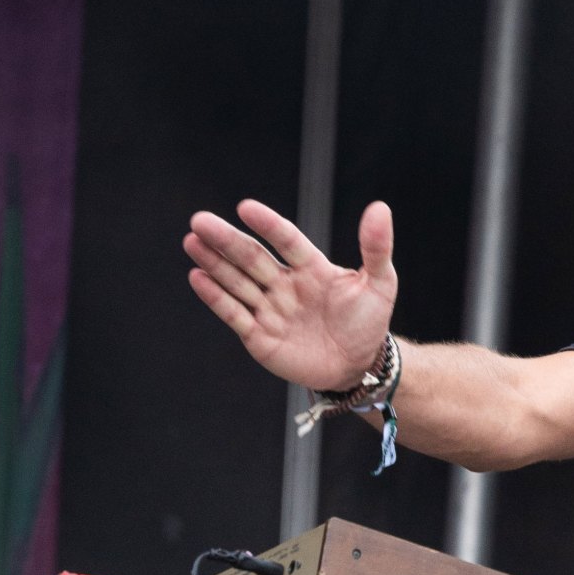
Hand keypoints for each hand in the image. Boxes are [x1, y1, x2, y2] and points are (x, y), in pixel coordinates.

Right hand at [185, 200, 397, 391]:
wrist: (359, 367)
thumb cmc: (369, 323)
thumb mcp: (381, 283)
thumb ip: (377, 247)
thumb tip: (380, 207)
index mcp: (311, 267)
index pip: (286, 240)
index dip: (268, 225)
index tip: (246, 208)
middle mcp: (285, 284)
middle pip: (252, 258)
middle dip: (226, 240)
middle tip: (199, 220)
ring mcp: (270, 309)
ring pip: (238, 282)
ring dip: (214, 263)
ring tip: (192, 241)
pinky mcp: (259, 336)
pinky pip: (234, 314)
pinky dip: (216, 297)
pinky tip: (197, 277)